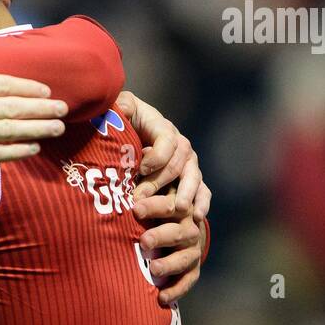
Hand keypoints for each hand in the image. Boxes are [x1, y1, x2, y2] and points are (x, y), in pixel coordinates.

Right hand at [0, 52, 67, 173]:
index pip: (0, 85)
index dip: (27, 88)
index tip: (46, 91)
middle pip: (10, 107)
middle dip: (41, 108)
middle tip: (62, 109)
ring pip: (6, 131)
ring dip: (36, 129)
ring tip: (56, 128)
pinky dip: (15, 151)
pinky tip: (32, 147)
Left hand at [115, 90, 210, 221]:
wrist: (134, 136)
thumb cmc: (125, 124)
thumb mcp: (123, 112)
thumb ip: (122, 107)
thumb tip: (121, 107)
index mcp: (164, 128)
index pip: (166, 141)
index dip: (155, 156)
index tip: (139, 169)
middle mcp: (180, 144)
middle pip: (177, 163)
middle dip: (159, 181)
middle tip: (140, 198)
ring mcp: (189, 162)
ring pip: (193, 177)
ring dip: (187, 193)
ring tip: (180, 208)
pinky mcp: (192, 178)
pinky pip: (203, 190)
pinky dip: (202, 202)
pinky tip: (197, 216)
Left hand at [133, 185, 206, 304]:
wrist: (178, 225)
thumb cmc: (154, 208)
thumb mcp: (149, 196)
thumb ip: (140, 192)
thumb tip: (121, 190)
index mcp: (180, 207)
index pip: (169, 205)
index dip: (153, 206)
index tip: (135, 208)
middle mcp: (189, 228)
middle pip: (179, 232)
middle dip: (161, 236)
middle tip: (144, 241)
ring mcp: (192, 250)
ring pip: (185, 258)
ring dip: (169, 264)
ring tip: (154, 270)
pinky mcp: (192, 268)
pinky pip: (187, 280)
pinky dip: (176, 289)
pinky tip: (162, 297)